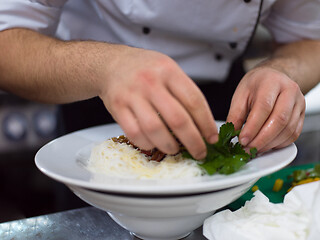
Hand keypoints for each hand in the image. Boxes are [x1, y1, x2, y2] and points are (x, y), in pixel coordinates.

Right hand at [99, 46, 217, 158]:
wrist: (112, 64)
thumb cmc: (144, 69)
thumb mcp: (168, 68)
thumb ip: (183, 91)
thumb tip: (202, 123)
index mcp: (168, 71)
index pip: (194, 101)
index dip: (206, 123)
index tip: (211, 137)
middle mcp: (150, 82)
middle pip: (177, 119)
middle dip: (193, 141)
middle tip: (200, 152)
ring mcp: (132, 95)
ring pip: (155, 129)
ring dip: (169, 146)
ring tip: (175, 150)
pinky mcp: (117, 108)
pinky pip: (134, 133)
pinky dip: (147, 144)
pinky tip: (154, 144)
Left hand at [227, 66, 304, 152]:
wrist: (272, 78)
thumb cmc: (256, 85)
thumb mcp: (241, 94)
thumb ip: (236, 114)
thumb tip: (233, 133)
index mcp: (272, 82)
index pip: (264, 107)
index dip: (253, 127)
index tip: (242, 140)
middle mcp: (290, 91)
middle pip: (279, 120)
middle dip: (261, 139)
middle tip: (248, 149)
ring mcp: (299, 103)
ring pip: (288, 129)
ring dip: (270, 143)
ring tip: (254, 148)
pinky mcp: (302, 115)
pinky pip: (293, 134)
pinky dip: (279, 143)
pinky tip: (266, 145)